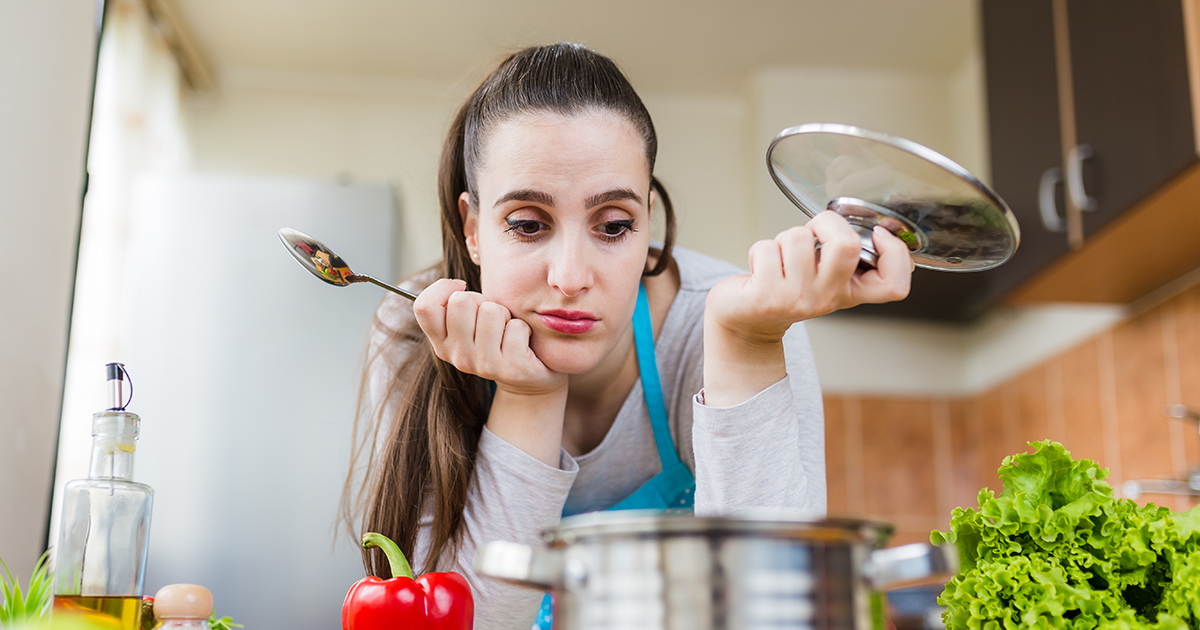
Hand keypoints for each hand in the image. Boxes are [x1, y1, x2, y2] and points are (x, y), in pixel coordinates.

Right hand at [413, 279, 565, 396]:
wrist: (528, 378)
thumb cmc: (497, 338)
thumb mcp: (470, 324)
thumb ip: (455, 306)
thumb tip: (457, 285)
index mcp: (441, 344)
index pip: (424, 307)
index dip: (442, 288)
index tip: (461, 288)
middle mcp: (457, 356)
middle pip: (461, 301)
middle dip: (482, 300)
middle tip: (492, 318)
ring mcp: (483, 365)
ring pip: (491, 311)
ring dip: (505, 314)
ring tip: (507, 331)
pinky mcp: (510, 369)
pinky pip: (516, 327)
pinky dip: (524, 328)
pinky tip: (522, 343)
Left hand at [701, 212, 911, 405]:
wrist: (747, 319)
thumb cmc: (787, 287)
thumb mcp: (824, 277)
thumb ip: (844, 257)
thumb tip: (858, 221)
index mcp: (850, 292)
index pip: (894, 285)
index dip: (895, 253)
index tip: (877, 234)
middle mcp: (828, 298)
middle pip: (846, 245)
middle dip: (826, 222)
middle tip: (813, 232)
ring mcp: (798, 299)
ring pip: (798, 237)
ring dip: (784, 238)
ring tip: (780, 258)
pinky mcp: (766, 296)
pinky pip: (766, 248)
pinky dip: (759, 250)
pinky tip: (761, 268)